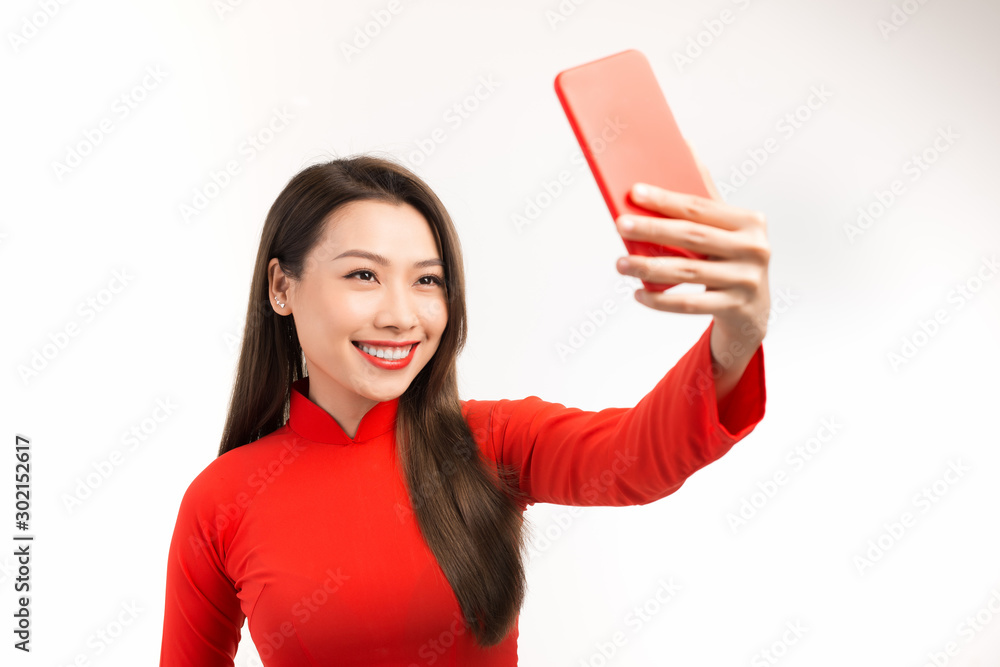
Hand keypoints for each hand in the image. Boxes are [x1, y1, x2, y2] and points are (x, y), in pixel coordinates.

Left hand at [613, 142, 770, 378]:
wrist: (754, 310)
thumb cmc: (730, 257)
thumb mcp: (726, 228)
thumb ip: (705, 194)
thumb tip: (682, 144)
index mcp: (749, 222)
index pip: (700, 207)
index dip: (666, 199)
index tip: (634, 192)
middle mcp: (754, 249)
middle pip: (693, 236)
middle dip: (653, 229)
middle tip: (620, 225)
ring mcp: (747, 280)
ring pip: (689, 271)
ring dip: (649, 267)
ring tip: (620, 263)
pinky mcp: (736, 308)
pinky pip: (691, 303)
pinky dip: (661, 300)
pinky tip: (639, 293)